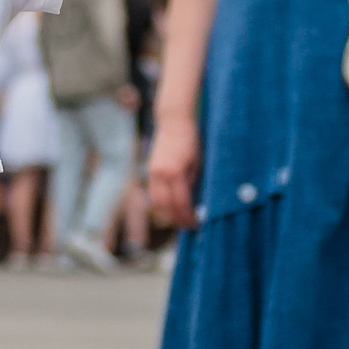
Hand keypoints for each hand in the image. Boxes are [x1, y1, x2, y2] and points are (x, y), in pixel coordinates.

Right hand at [146, 113, 199, 229]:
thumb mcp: (197, 162)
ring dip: (166, 213)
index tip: (196, 223)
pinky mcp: (150, 171)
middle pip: (165, 206)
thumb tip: (193, 202)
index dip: (188, 216)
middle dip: (176, 219)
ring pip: (156, 202)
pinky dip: (161, 203)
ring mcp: (153, 173)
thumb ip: (192, 182)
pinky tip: (170, 207)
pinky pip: (153, 193)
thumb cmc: (191, 140)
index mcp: (175, 172)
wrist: (173, 122)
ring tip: (178, 220)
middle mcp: (161, 174)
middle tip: (188, 226)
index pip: (181, 202)